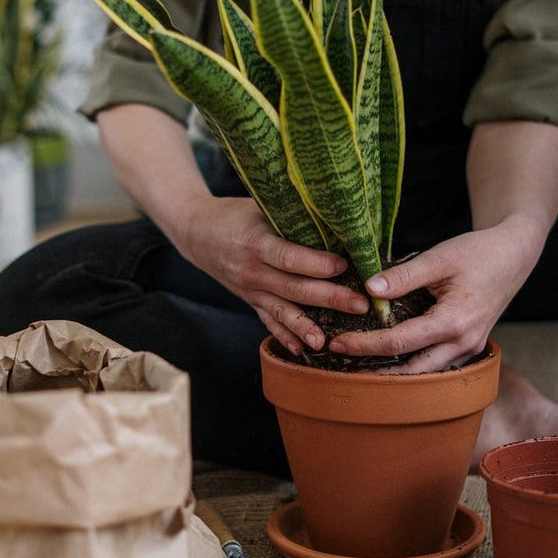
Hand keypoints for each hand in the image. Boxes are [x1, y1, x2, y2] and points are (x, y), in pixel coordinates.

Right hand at [174, 196, 372, 355]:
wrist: (197, 232)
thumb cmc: (235, 214)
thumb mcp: (259, 207)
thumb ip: (290, 216)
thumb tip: (335, 220)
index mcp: (255, 242)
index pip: (289, 258)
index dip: (317, 264)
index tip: (345, 266)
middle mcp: (251, 270)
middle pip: (293, 288)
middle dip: (329, 298)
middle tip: (360, 305)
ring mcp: (249, 289)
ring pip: (281, 311)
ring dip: (306, 327)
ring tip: (328, 341)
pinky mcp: (249, 301)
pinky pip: (268, 321)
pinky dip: (284, 337)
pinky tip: (301, 350)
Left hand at [328, 215, 544, 372]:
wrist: (514, 254)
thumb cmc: (478, 252)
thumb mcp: (439, 257)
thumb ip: (403, 276)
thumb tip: (368, 290)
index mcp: (455, 321)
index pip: (400, 342)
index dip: (365, 345)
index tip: (338, 344)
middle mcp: (464, 343)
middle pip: (412, 369)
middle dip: (375, 369)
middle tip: (341, 361)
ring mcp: (470, 348)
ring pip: (426, 373)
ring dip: (394, 373)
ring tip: (359, 366)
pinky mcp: (470, 346)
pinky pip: (438, 364)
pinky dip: (413, 364)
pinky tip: (389, 358)